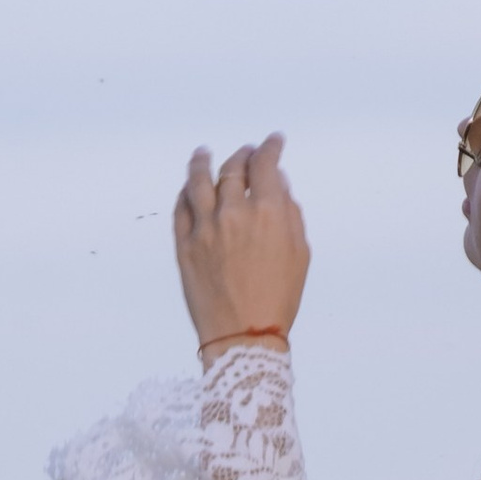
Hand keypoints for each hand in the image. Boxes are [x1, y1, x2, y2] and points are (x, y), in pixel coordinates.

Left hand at [175, 134, 310, 351]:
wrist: (244, 336)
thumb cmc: (278, 299)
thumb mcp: (299, 253)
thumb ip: (290, 213)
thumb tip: (278, 185)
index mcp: (267, 212)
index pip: (265, 164)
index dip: (270, 147)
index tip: (273, 142)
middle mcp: (233, 212)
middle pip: (233, 168)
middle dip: (242, 155)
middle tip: (246, 153)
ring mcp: (204, 227)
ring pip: (198, 180)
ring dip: (202, 162)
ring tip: (203, 153)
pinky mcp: (184, 245)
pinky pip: (181, 208)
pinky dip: (186, 192)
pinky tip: (189, 187)